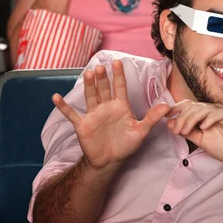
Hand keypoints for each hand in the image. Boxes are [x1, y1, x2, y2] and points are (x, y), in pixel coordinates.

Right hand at [52, 60, 169, 169]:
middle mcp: (106, 107)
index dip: (118, 75)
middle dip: (102, 78)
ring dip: (88, 86)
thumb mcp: (141, 131)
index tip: (117, 62)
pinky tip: (56, 97)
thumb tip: (167, 106)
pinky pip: (71, 114)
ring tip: (87, 74)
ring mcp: (93, 115)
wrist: (110, 160)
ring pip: (90, 97)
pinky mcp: (83, 125)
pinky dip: (64, 107)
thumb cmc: (126, 144)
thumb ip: (152, 118)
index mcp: (120, 106)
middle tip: (100, 67)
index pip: (120, 87)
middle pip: (104, 89)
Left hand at [166, 100, 222, 167]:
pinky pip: (219, 113)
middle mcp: (213, 110)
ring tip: (186, 130)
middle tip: (177, 130)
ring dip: (192, 118)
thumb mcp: (200, 140)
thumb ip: (187, 132)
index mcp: (205, 114)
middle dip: (182, 117)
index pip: (189, 105)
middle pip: (194, 106)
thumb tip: (170, 123)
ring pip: (204, 108)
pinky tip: (203, 127)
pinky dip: (209, 119)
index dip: (176, 108)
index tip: (165, 116)